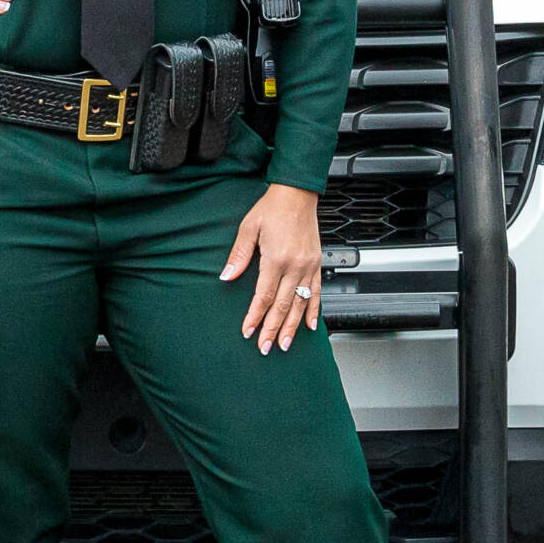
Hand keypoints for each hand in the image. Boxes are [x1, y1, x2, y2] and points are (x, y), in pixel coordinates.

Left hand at [222, 185, 323, 351]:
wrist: (297, 194)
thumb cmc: (272, 208)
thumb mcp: (249, 228)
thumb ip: (239, 255)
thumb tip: (226, 276)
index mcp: (276, 258)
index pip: (263, 296)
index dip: (255, 316)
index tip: (247, 331)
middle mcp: (295, 265)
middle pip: (282, 306)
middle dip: (273, 329)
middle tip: (265, 347)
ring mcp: (308, 266)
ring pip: (300, 304)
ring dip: (292, 326)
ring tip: (285, 344)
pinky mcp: (317, 264)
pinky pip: (317, 293)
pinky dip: (313, 311)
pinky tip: (309, 325)